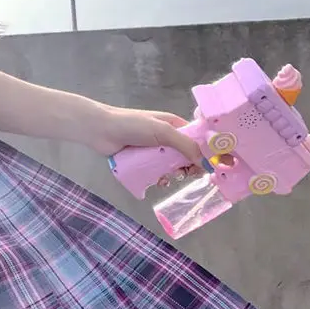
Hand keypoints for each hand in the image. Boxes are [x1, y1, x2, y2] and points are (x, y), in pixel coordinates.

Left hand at [85, 104, 204, 168]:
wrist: (101, 131)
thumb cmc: (133, 125)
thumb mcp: (163, 131)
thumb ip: (185, 145)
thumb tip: (206, 162)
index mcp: (173, 125)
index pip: (196, 140)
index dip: (204, 152)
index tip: (208, 166)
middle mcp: (165, 138)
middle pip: (185, 156)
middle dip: (188, 166)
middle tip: (186, 174)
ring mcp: (153, 151)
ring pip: (171, 167)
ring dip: (173, 174)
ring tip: (169, 178)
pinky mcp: (142, 162)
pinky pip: (156, 173)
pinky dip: (160, 178)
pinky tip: (158, 182)